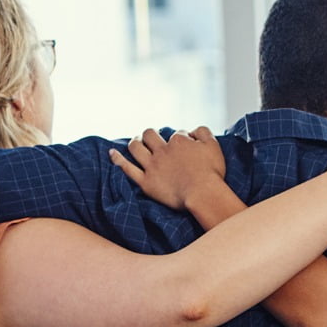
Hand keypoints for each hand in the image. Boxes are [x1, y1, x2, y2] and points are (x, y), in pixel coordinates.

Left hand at [110, 127, 227, 210]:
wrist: (203, 195)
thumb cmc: (211, 172)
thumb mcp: (214, 146)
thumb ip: (203, 132)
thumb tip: (192, 131)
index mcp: (178, 141)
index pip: (177, 134)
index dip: (182, 138)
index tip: (187, 146)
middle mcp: (161, 150)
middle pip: (150, 135)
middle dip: (151, 134)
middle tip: (153, 137)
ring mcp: (152, 166)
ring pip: (136, 148)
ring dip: (135, 142)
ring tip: (136, 141)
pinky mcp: (145, 182)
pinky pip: (127, 168)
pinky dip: (118, 159)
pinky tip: (112, 153)